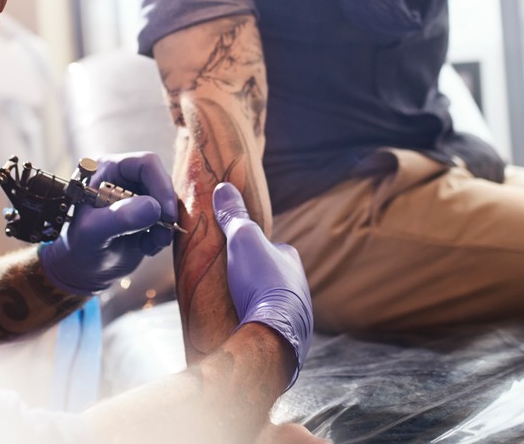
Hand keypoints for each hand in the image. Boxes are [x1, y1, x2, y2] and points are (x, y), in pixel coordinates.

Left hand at [40, 152, 178, 295]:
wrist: (81, 272)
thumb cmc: (77, 249)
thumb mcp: (92, 233)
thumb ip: (119, 218)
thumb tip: (154, 207)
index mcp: (107, 170)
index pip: (145, 164)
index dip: (161, 185)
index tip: (166, 214)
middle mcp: (123, 178)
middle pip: (161, 181)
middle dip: (165, 210)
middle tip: (161, 237)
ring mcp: (136, 196)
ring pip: (166, 201)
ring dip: (164, 226)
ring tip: (150, 246)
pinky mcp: (145, 214)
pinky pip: (166, 218)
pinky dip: (161, 235)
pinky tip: (145, 248)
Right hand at [213, 182, 312, 387]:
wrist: (274, 333)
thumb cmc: (261, 281)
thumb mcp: (243, 239)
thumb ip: (235, 215)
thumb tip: (224, 187)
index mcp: (291, 260)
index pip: (270, 247)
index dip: (251, 248)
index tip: (233, 253)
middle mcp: (299, 285)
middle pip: (270, 275)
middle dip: (253, 278)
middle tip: (230, 282)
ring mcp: (296, 313)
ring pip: (272, 301)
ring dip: (256, 303)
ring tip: (233, 306)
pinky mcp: (288, 337)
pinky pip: (271, 325)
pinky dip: (258, 323)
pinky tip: (243, 325)